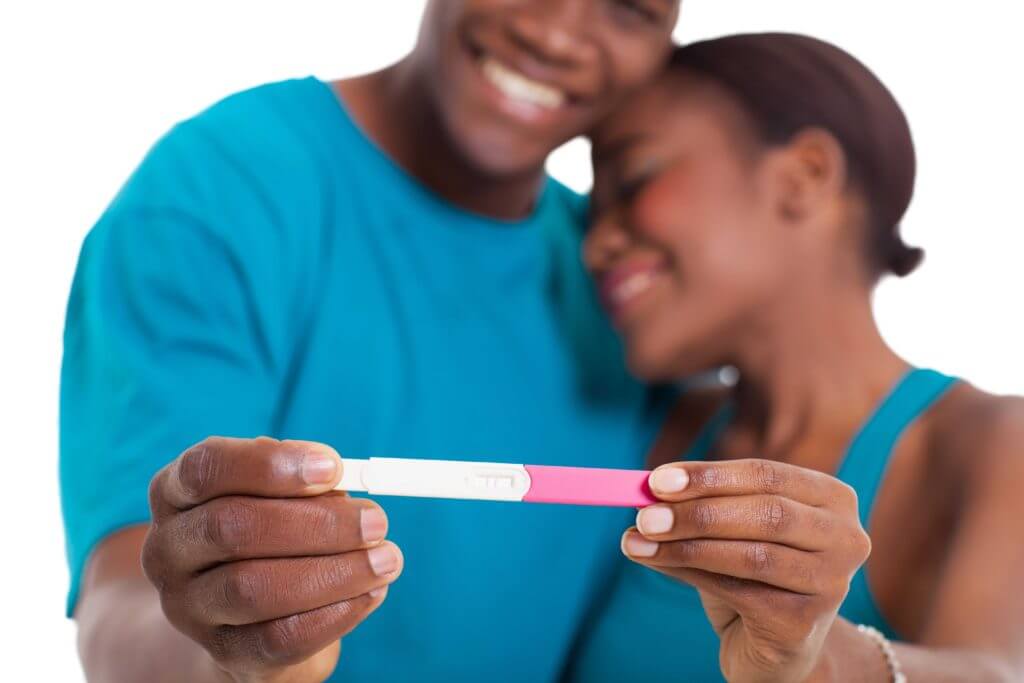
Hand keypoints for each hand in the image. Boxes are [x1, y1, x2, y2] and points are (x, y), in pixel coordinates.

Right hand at [142, 437, 402, 682]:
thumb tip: (343, 487)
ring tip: (386, 559)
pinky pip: (276, 638)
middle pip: (232, 528)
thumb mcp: (281, 495)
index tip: (334, 468)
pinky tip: (369, 595)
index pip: (207, 467)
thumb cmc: (272, 533)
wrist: (245, 614)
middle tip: (377, 521)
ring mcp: (187, 607)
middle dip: (317, 523)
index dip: (270, 464)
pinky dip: (332, 615)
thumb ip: (306, 485)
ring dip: (333, 571)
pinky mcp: (222, 653)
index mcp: (176, 492)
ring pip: (253, 588)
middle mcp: (168, 549)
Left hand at [622, 459, 870, 682]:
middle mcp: (844, 537)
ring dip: (686, 545)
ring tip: (636, 539)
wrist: (774, 647)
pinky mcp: (806, 623)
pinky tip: (653, 562)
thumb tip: (644, 492)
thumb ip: (697, 507)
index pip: (766, 474)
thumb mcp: (729, 531)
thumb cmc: (751, 576)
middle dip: (698, 511)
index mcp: (831, 498)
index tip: (658, 480)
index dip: (710, 475)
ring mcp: (832, 583)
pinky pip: (740, 591)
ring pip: (753, 554)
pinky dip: (689, 573)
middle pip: (766, 512)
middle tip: (645, 514)